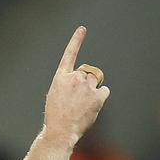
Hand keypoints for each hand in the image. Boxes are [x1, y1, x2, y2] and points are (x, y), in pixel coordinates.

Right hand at [44, 26, 109, 145]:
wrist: (61, 130)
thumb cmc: (56, 115)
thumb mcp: (55, 95)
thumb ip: (68, 84)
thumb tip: (83, 83)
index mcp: (60, 77)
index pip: (70, 54)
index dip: (76, 40)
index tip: (82, 28)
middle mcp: (74, 78)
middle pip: (87, 72)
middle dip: (86, 81)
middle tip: (79, 98)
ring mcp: (86, 86)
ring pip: (95, 81)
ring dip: (92, 89)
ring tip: (83, 104)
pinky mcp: (98, 95)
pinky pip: (104, 90)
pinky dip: (100, 97)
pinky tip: (91, 107)